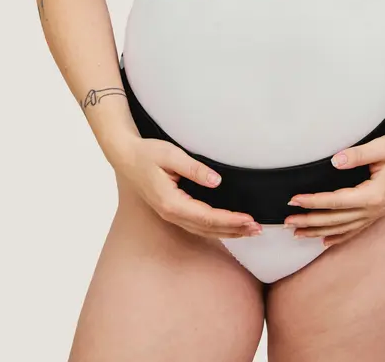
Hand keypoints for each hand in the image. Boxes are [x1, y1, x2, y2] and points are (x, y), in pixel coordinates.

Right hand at [115, 136, 262, 239]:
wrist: (126, 156)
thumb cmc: (147, 153)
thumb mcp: (171, 155)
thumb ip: (194, 168)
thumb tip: (217, 181)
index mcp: (171, 202)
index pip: (207, 217)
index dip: (230, 220)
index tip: (249, 219)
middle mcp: (171, 213)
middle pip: (208, 228)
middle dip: (234, 229)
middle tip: (257, 229)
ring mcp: (171, 215)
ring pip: (203, 230)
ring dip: (227, 231)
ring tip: (249, 231)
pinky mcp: (173, 211)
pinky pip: (198, 225)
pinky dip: (216, 228)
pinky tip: (228, 226)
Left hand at [283, 132, 384, 247]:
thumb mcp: (382, 146)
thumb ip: (358, 154)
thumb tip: (334, 161)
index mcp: (374, 194)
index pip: (335, 201)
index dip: (313, 201)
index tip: (293, 199)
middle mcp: (374, 209)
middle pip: (335, 220)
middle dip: (309, 221)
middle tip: (286, 221)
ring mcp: (376, 214)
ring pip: (342, 229)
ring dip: (318, 231)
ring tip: (297, 233)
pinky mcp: (378, 213)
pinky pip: (355, 230)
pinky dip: (338, 237)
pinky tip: (324, 242)